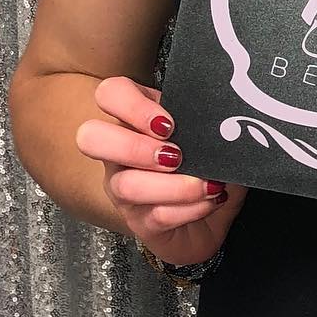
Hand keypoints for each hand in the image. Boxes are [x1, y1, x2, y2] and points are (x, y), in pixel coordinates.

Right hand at [75, 76, 247, 266]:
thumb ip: (210, 122)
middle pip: (90, 137)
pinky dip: (190, 208)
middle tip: (175, 155)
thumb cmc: (208, 170)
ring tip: (208, 184)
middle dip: (133, 146)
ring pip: (126, 185)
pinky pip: (155, 215)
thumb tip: (226, 118)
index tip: (168, 124)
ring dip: (174, 185)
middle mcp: (120, 153)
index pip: (110, 94)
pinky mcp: (139, 222)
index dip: (131, 105)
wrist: (212, 221)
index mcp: (137, 120)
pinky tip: (212, 200)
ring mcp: (123, 189)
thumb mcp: (212, 137)